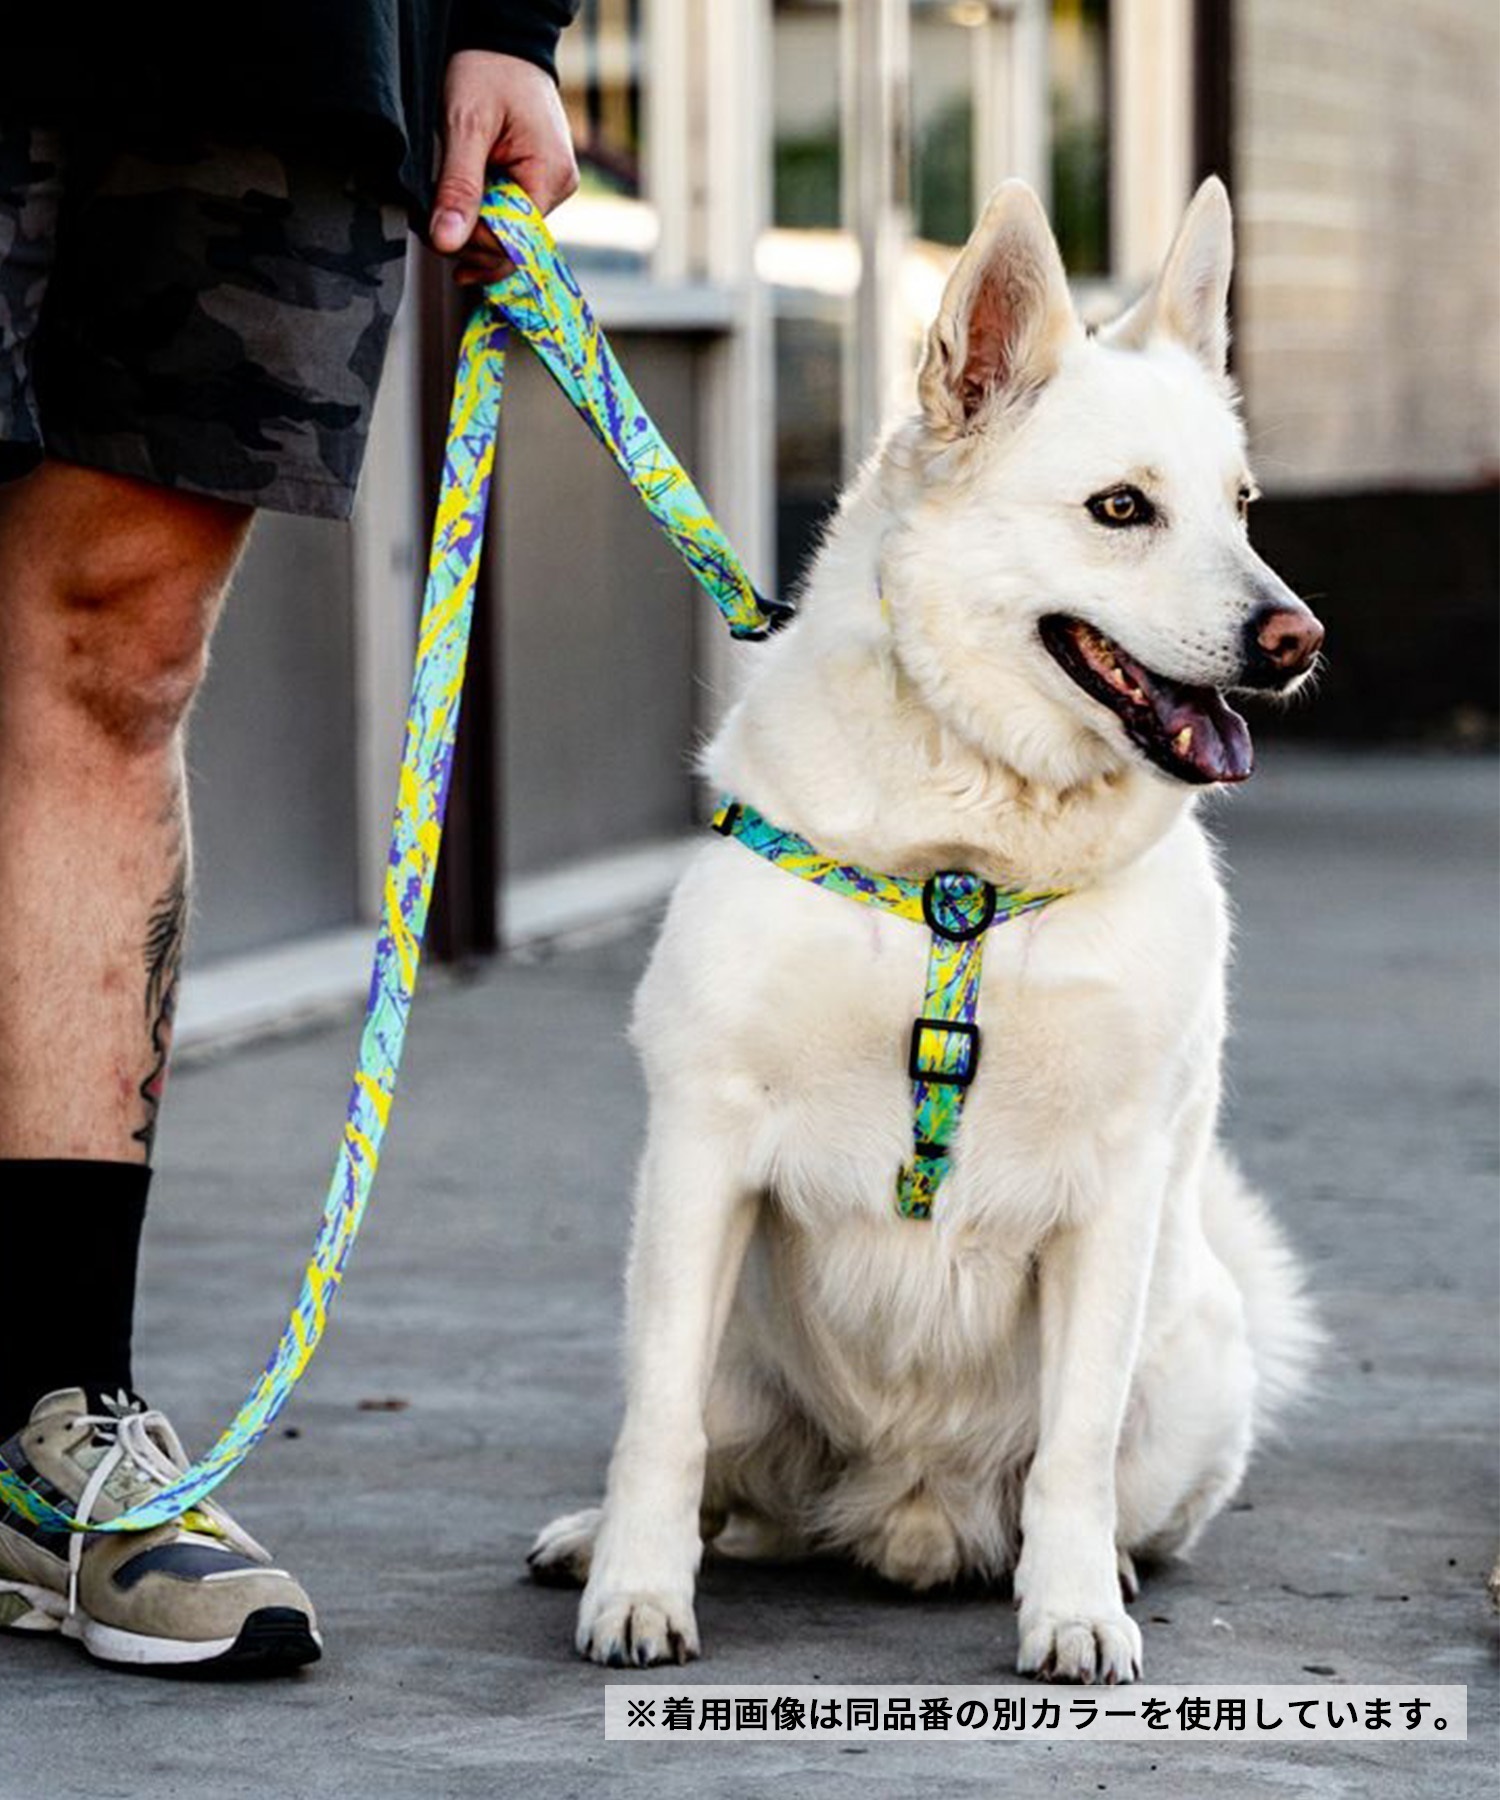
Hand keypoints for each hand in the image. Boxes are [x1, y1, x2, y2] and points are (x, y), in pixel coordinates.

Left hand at [430, 50, 579, 283]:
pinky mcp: (538, 182)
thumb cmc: (488, 70)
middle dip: (471, 239)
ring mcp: (551, 185)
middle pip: (514, 241)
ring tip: (445, 209)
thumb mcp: (465, 125)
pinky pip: (511, 215)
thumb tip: (447, 242)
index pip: (514, 239)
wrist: (502, 42)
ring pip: (510, 232)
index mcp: (550, 175)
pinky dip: (484, 216)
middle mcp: (558, 186)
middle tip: (432, 219)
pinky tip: (463, 210)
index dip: (474, 240)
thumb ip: (458, 187)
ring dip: (474, 228)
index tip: (437, 225)